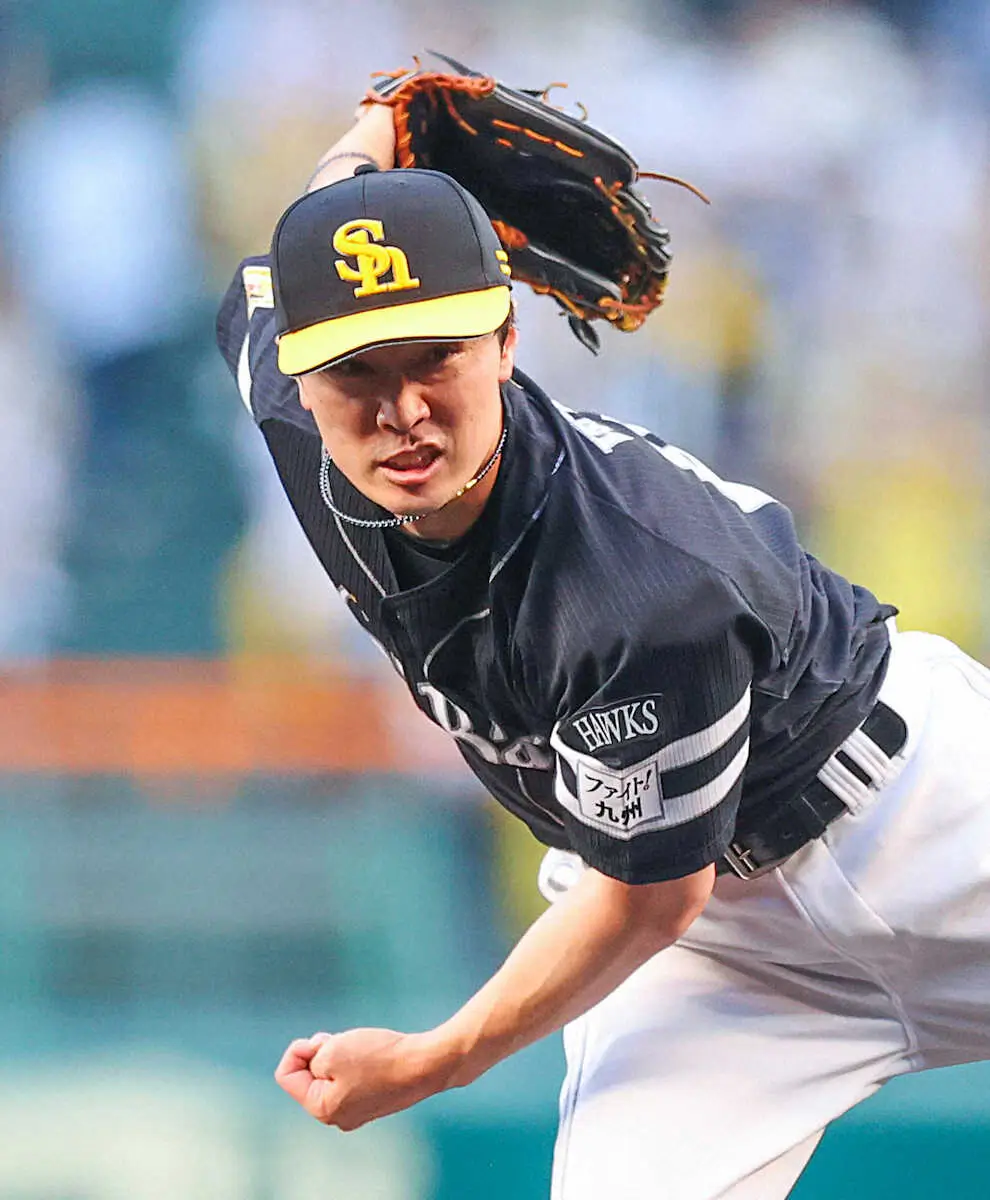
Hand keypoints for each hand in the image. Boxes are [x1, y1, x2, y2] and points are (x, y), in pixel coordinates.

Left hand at [274, 1026, 450, 1130]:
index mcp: (322, 1109)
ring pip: (330, 1074)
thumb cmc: (379, 1057)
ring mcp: (357, 1110)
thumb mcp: (333, 1050)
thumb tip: (314, 1062)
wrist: (424, 1064)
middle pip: (308, 1076)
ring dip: (337, 1054)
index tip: (322, 1040)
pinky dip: (353, 1061)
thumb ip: (311, 1057)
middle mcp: (337, 1117)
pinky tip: (371, 1053)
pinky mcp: (373, 1100)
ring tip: (359, 1045)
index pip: (287, 1076)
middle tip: (340, 1040)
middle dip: (319, 1052)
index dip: (298, 1049)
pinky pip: (350, 1077)